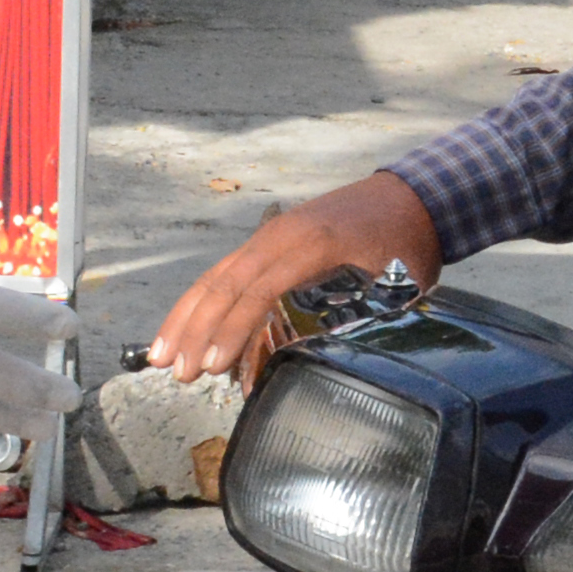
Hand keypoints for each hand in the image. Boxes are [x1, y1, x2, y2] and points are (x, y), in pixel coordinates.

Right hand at [149, 173, 441, 384]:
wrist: (409, 197)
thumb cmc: (404, 244)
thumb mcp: (397, 282)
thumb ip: (366, 318)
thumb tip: (336, 367)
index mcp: (312, 245)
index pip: (260, 291)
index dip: (233, 330)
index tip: (215, 365)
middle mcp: (280, 236)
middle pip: (226, 285)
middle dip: (198, 332)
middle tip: (180, 374)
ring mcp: (268, 236)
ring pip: (215, 278)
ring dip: (186, 319)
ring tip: (163, 359)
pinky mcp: (265, 243)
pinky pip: (223, 272)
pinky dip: (198, 302)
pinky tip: (181, 330)